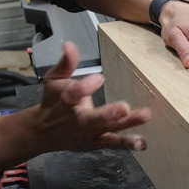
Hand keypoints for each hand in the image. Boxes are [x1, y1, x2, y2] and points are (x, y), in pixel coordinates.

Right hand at [35, 42, 151, 150]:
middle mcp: (78, 120)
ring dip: (127, 124)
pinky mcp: (97, 141)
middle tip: (125, 107)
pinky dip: (128, 143)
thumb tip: (70, 44)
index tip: (99, 77)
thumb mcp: (53, 80)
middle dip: (108, 114)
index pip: (73, 94)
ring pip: (108, 129)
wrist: (43, 132)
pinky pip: (113, 142)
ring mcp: (89, 133)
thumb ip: (65, 64)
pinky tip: (143, 142)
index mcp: (64, 102)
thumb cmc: (52, 101)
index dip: (85, 87)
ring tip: (144, 117)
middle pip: (93, 119)